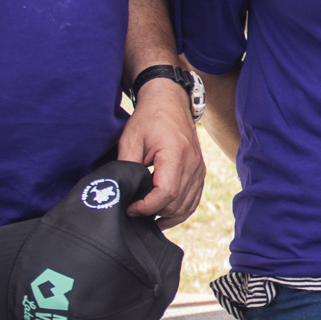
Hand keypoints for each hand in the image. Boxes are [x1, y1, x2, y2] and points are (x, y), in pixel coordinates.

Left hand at [118, 85, 206, 225]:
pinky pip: (193, 200)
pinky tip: (164, 217)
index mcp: (175, 154)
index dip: (147, 207)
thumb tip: (121, 192)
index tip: (130, 208)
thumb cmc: (149, 118)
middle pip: (177, 203)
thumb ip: (127, 166)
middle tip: (133, 211)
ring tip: (146, 218)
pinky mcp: (199, 172)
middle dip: (154, 213)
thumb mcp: (131, 139)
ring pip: (187, 205)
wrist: (169, 101)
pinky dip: (180, 212)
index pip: (166, 193)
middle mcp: (192, 164)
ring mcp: (199, 169)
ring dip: (167, 216)